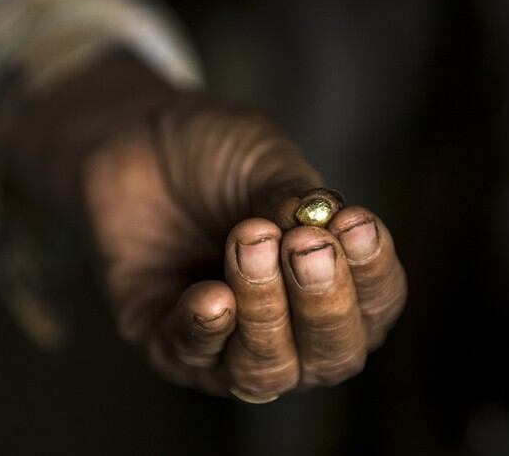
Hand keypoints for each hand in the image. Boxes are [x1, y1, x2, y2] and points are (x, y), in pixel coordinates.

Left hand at [83, 104, 406, 402]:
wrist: (134, 138)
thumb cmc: (211, 154)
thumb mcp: (264, 161)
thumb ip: (291, 197)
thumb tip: (320, 224)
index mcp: (329, 284)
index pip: (374, 307)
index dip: (372, 275)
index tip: (355, 225)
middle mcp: (286, 329)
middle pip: (329, 357)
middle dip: (323, 305)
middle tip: (304, 247)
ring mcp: (225, 345)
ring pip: (263, 370)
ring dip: (264, 312)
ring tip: (249, 243)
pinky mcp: (163, 343)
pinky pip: (190, 357)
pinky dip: (205, 328)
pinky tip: (211, 294)